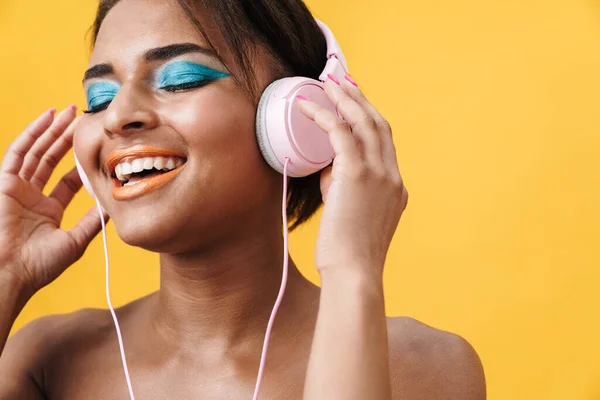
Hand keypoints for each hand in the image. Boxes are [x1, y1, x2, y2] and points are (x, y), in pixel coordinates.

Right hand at [0, 106, 104, 294]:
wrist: (9, 274)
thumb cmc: (39, 266)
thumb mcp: (75, 242)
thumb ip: (93, 222)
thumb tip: (114, 205)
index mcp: (47, 212)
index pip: (67, 181)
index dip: (82, 164)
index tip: (99, 149)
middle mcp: (31, 197)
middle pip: (52, 160)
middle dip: (67, 139)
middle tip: (84, 120)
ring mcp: (16, 188)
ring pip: (37, 152)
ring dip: (53, 131)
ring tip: (70, 112)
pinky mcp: (4, 183)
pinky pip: (19, 152)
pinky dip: (34, 133)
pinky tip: (49, 117)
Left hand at [298, 75, 407, 277]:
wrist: (355, 273)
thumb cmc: (348, 254)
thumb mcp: (356, 217)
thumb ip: (347, 190)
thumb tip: (329, 171)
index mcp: (396, 187)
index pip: (385, 142)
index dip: (370, 118)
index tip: (356, 103)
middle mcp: (392, 175)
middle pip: (379, 124)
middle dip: (360, 99)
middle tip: (342, 82)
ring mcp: (379, 173)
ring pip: (364, 121)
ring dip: (345, 98)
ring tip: (328, 82)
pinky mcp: (357, 174)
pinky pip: (340, 132)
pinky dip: (323, 115)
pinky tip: (307, 106)